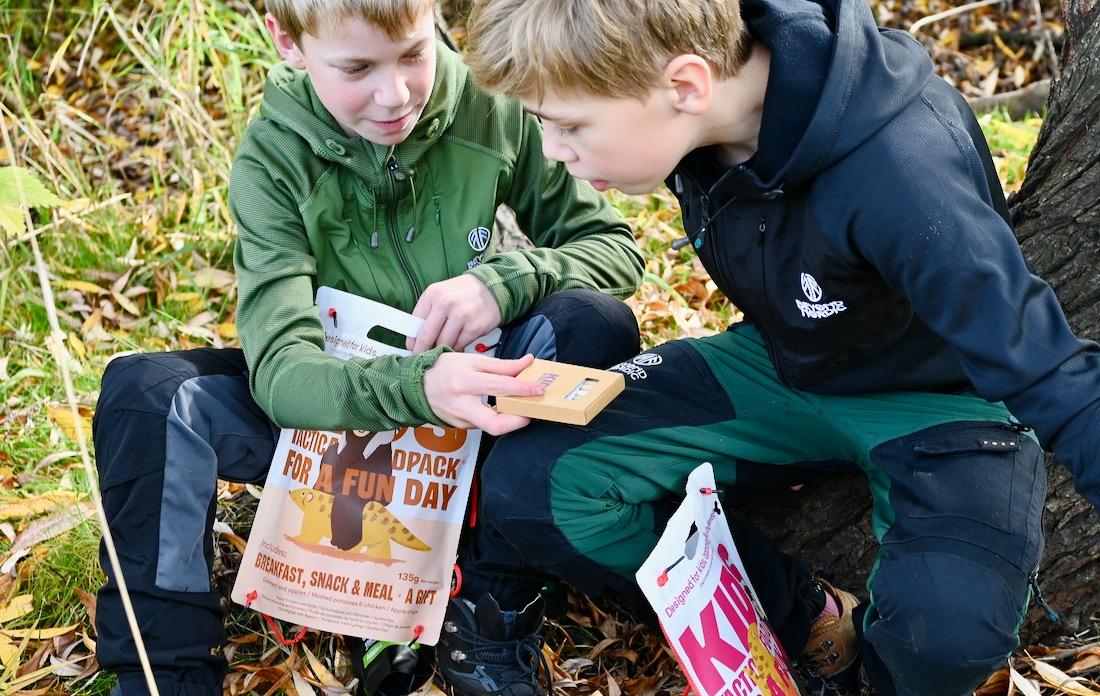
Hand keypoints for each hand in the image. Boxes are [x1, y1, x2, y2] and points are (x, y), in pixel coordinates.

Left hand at [407, 275, 500, 353]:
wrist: (492, 288)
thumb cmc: (462, 293)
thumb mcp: (441, 293)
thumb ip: (428, 313)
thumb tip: (417, 340)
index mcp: (433, 294)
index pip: (415, 323)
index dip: (412, 341)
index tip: (412, 349)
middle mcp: (445, 303)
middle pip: (427, 337)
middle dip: (423, 351)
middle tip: (423, 359)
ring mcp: (461, 315)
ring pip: (443, 343)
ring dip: (441, 350)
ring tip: (443, 350)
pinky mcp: (474, 327)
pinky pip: (459, 345)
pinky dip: (456, 349)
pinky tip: (457, 346)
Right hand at [423, 353, 543, 435]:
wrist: (415, 386)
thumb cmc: (444, 369)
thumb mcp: (472, 360)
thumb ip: (502, 365)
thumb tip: (527, 363)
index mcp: (465, 383)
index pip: (499, 388)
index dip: (522, 390)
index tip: (539, 389)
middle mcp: (462, 405)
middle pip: (494, 425)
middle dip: (518, 421)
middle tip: (532, 411)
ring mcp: (460, 420)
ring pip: (491, 426)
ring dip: (509, 418)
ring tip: (521, 406)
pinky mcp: (461, 428)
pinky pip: (483, 424)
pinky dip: (496, 416)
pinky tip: (502, 408)